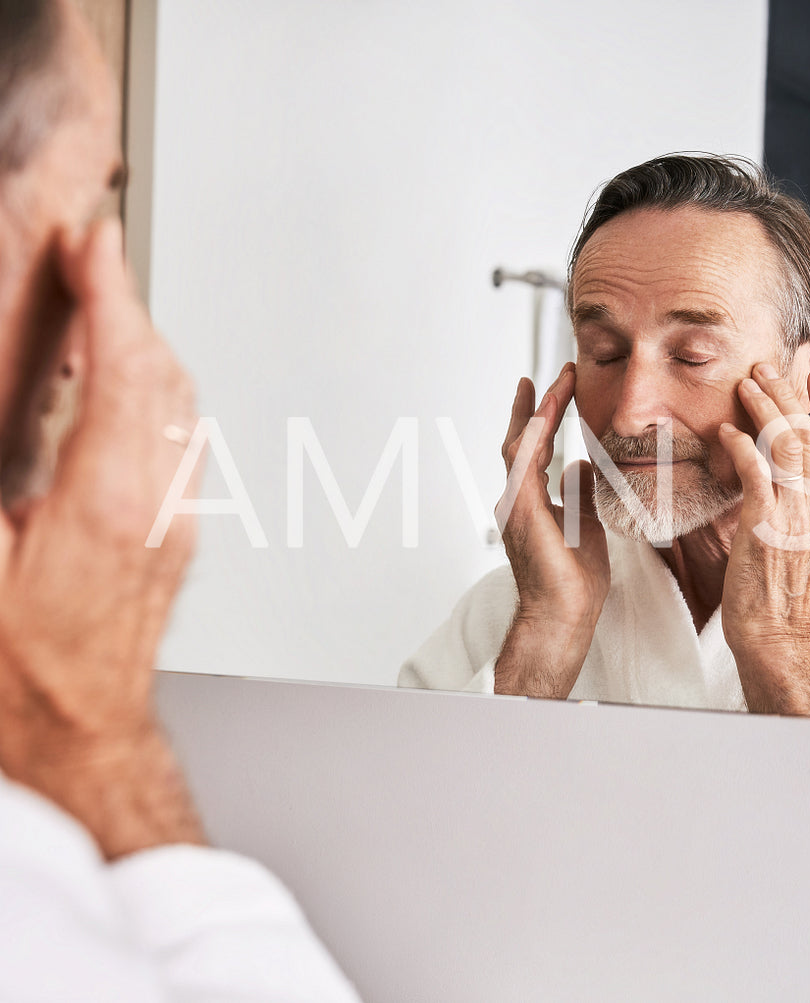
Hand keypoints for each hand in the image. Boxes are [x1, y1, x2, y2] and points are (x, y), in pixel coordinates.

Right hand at [0, 218, 204, 856]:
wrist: (77, 741)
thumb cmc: (21, 681)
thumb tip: (2, 411)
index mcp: (102, 503)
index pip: (124, 368)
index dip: (110, 293)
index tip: (94, 242)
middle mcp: (153, 504)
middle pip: (163, 375)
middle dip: (128, 303)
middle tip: (92, 253)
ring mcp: (171, 522)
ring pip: (178, 405)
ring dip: (143, 343)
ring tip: (104, 303)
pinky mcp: (172, 538)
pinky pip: (176, 439)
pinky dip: (150, 389)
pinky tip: (123, 385)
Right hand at [493, 363, 608, 697]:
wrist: (564, 614)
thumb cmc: (575, 579)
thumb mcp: (586, 522)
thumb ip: (581, 492)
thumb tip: (584, 464)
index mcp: (532, 500)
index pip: (537, 446)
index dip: (545, 414)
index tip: (558, 384)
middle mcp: (518, 497)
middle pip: (523, 437)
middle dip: (538, 403)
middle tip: (556, 372)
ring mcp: (516, 503)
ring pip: (522, 444)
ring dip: (540, 411)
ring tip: (556, 382)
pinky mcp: (522, 512)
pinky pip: (524, 464)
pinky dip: (536, 437)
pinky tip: (548, 415)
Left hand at [717, 363, 809, 715]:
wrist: (781, 638)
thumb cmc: (790, 597)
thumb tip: (800, 475)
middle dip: (790, 392)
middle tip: (767, 366)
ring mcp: (797, 516)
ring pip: (787, 443)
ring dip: (765, 407)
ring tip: (746, 384)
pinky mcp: (765, 527)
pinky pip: (756, 473)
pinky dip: (742, 446)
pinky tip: (728, 431)